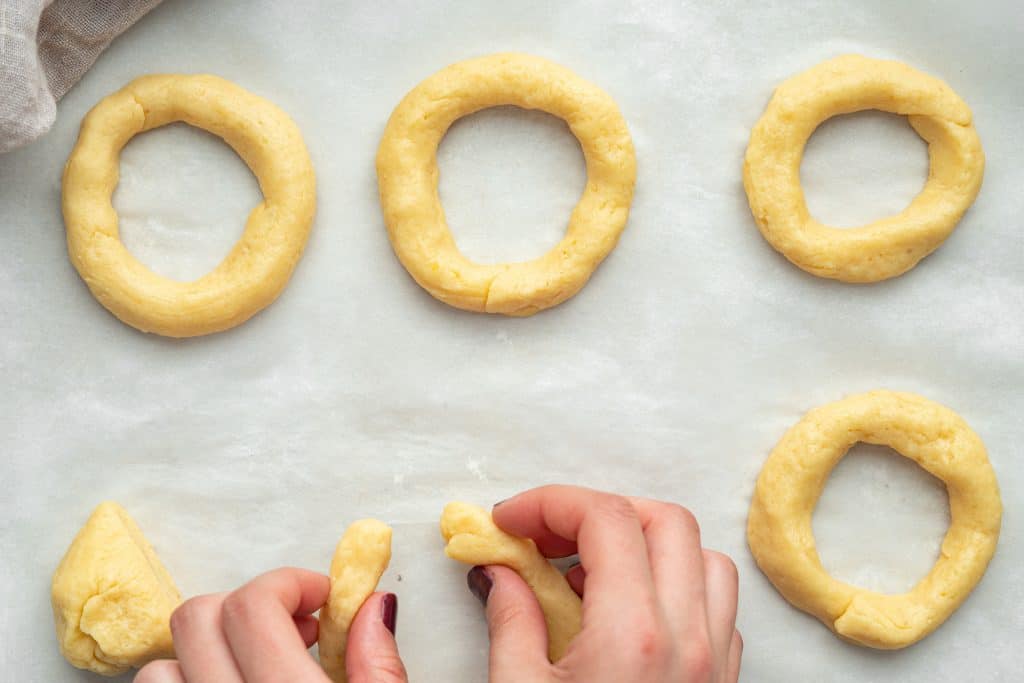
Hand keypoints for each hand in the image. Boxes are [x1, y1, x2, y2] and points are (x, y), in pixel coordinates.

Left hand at [134, 567, 406, 682]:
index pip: (253, 605)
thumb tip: (371, 604)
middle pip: (196, 617)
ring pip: (159, 666)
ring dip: (206, 653)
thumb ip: (379, 666)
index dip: (291, 583)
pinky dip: (187, 681)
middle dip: (248, 604)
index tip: (322, 599)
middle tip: (294, 626)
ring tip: (254, 668)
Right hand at [473, 485, 741, 682]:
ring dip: (647, 545)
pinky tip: (626, 613)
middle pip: (664, 521)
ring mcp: (715, 662)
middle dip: (598, 512)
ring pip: (703, 558)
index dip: (550, 503)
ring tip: (590, 572)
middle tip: (545, 537)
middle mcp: (689, 640)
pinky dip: (674, 587)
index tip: (510, 520)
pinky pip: (716, 607)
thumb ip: (510, 625)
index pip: (606, 518)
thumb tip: (503, 573)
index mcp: (633, 637)